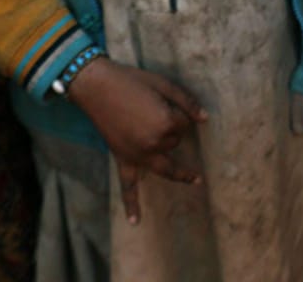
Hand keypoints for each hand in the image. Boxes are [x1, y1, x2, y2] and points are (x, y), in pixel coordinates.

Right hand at [65, 57, 207, 223]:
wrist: (97, 86)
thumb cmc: (131, 81)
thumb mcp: (163, 84)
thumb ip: (187, 102)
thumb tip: (205, 119)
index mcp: (166, 123)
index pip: (184, 123)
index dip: (178, 111)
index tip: (164, 100)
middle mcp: (154, 143)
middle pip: (175, 142)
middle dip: (173, 129)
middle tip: (157, 112)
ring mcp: (138, 155)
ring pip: (165, 166)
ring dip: (179, 173)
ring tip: (195, 179)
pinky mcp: (122, 159)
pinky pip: (127, 186)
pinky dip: (131, 204)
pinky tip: (135, 221)